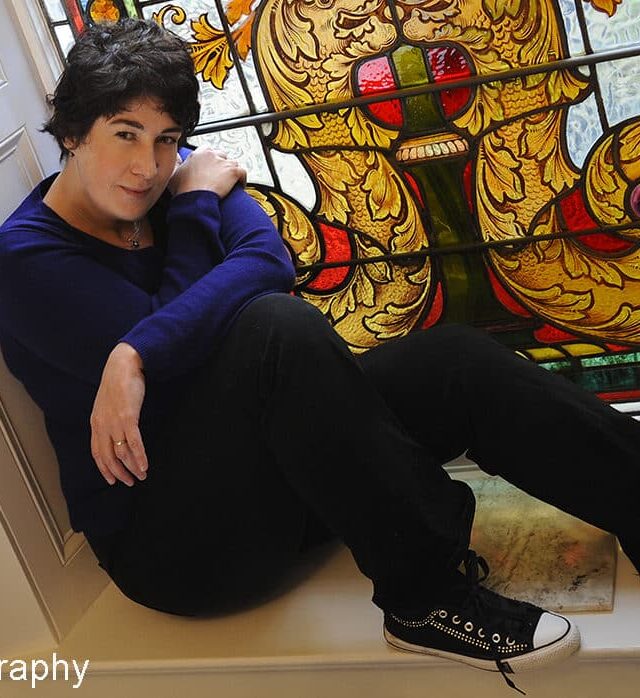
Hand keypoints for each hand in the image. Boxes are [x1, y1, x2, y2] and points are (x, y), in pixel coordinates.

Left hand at [90, 343, 147, 486]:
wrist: (123, 365)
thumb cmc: (118, 382)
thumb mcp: (107, 403)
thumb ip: (108, 418)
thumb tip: (114, 431)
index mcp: (96, 423)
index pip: (97, 453)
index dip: (104, 469)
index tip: (112, 479)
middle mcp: (103, 425)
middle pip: (108, 457)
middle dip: (119, 473)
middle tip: (129, 482)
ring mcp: (115, 422)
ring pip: (122, 453)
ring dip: (132, 467)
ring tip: (142, 475)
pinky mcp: (128, 417)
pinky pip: (134, 442)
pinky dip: (139, 456)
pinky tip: (145, 465)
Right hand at [168, 146, 246, 197]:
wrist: (195, 199)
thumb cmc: (184, 189)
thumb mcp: (174, 174)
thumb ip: (177, 164)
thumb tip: (177, 161)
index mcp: (198, 153)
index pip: (208, 151)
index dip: (210, 161)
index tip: (210, 168)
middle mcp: (212, 154)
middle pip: (221, 155)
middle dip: (221, 165)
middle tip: (219, 177)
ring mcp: (223, 162)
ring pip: (232, 163)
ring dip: (231, 172)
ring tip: (229, 182)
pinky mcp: (233, 171)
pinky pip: (242, 172)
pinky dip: (242, 179)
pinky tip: (239, 185)